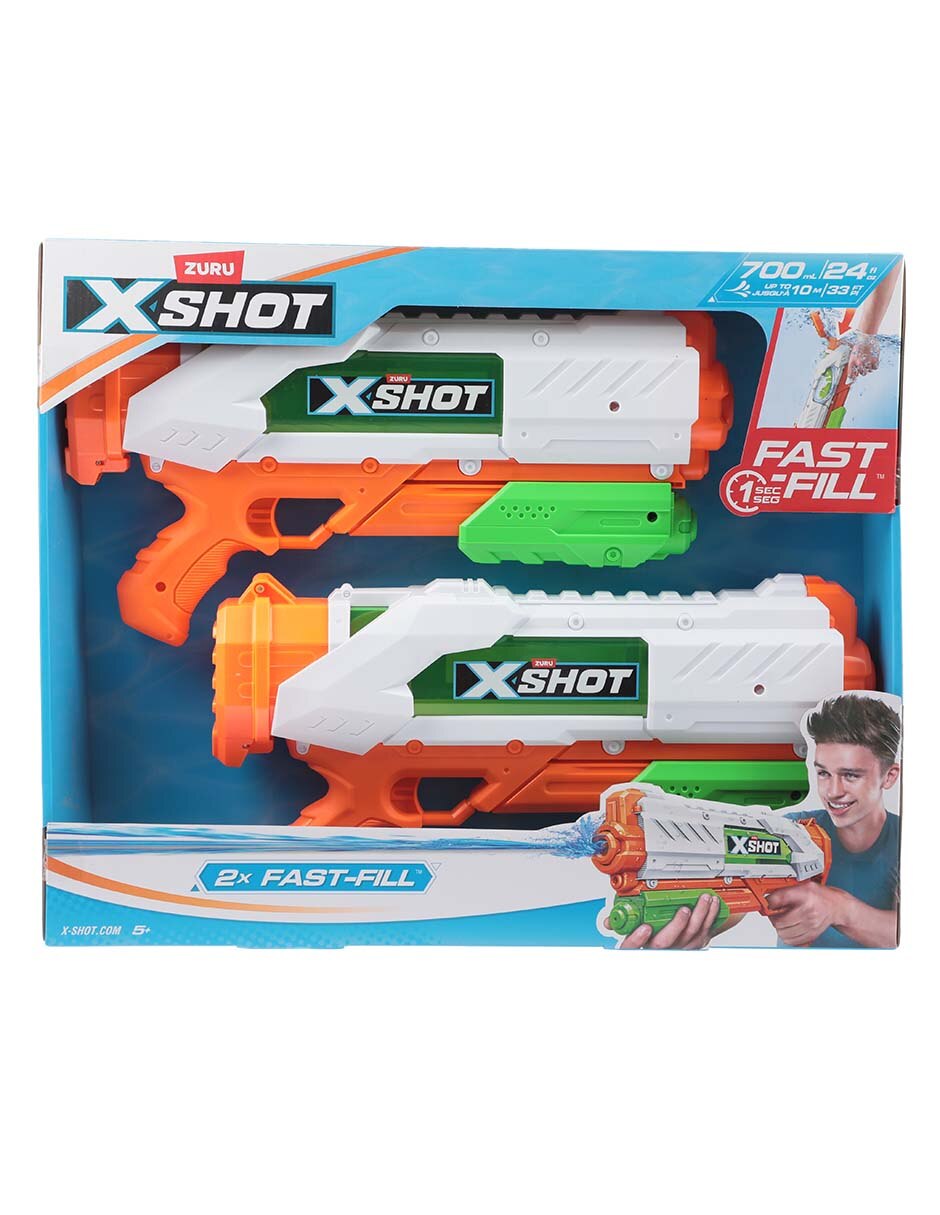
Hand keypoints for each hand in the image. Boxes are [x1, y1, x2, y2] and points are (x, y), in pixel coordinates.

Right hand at [605, 894, 721, 949]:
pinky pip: (704, 936)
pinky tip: (712, 909)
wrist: (666, 961)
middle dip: (679, 924)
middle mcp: (661, 953)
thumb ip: (622, 928)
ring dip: (700, 918)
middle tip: (684, 910)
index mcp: (642, 950)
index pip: (634, 948)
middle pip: (669, 942)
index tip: (645, 928)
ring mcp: (679, 952)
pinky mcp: (694, 948)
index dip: (639, 940)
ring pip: (691, 939)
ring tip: (704, 901)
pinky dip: (710, 921)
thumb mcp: (632, 941)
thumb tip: (609, 921)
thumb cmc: (649, 948)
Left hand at [765, 881, 841, 945]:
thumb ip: (784, 892)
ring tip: (782, 922)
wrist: (836, 906)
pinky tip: (789, 929)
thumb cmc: (819, 896)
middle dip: (774, 918)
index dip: (770, 902)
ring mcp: (811, 925)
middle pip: (780, 922)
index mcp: (805, 896)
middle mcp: (808, 912)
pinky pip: (793, 942)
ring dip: (780, 929)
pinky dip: (787, 937)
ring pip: (784, 934)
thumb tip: (768, 900)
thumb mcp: (802, 886)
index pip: (780, 899)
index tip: (769, 904)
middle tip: (775, 915)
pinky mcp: (812, 935)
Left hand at [847, 334, 879, 380]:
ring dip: (869, 367)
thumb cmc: (858, 346)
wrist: (866, 338)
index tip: (853, 380)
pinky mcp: (875, 360)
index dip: (852, 378)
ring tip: (868, 360)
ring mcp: (867, 362)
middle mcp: (859, 363)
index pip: (851, 375)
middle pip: (862, 373)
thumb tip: (852, 377)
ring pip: (869, 371)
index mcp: (852, 362)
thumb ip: (852, 366)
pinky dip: (874, 365)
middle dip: (863, 370)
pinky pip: (875, 368)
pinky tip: (872, 361)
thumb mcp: (852, 356)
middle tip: (864, 365)